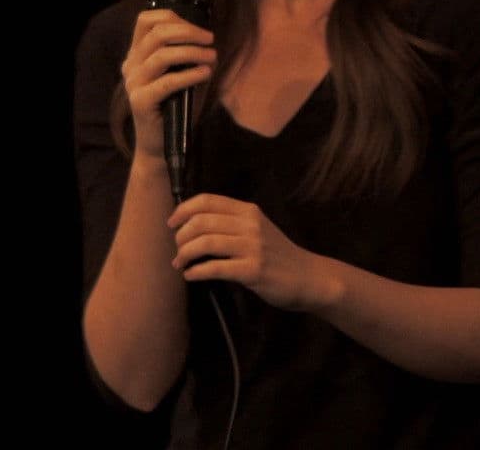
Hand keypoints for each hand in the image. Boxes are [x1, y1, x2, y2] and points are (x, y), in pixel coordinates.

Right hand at [120, 9, 215, 161]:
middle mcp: (131, 65)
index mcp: (136, 54)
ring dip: (192, 52)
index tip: (197, 29)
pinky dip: (190, 74)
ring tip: (212, 57)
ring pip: (162, 55)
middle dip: (188, 31)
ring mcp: (134, 83)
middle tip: (210, 40)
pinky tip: (206, 74)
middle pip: (157, 33)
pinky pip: (168, 81)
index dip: (173, 18)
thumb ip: (187, 55)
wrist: (161, 145)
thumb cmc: (175, 107)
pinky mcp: (141, 101)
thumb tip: (208, 41)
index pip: (145, 20)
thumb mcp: (181, 74)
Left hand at [167, 194, 333, 311]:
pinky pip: (215, 268)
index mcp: (248, 211)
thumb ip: (232, 223)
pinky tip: (191, 276)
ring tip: (180, 263)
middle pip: (202, 221)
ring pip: (205, 243)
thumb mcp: (258, 229)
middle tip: (177, 250)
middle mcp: (250, 224)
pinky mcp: (253, 270)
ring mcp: (253, 247)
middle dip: (181, 236)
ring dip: (185, 254)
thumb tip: (192, 225)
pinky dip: (197, 272)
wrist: (308, 278)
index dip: (183, 210)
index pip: (207, 200)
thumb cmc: (278, 255)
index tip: (171, 224)